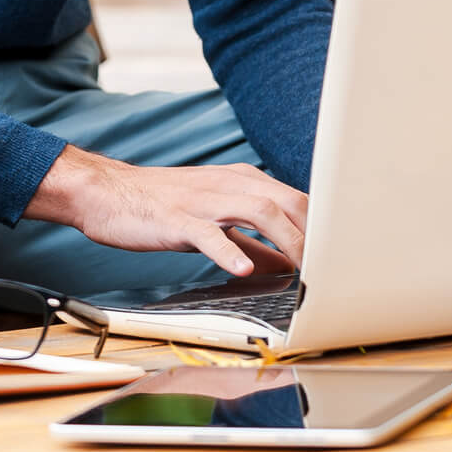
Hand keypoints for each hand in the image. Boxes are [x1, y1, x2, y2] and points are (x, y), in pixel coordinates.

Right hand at [24, 146, 307, 276]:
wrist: (108, 194)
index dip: (322, 226)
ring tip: (304, 270)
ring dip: (286, 241)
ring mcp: (204, 200)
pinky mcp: (177, 219)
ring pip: (258, 212)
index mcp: (241, 182)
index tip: (342, 254)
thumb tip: (287, 265)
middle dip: (315, 233)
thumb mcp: (214, 222)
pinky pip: (208, 233)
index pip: (296, 199)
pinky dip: (229, 250)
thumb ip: (252, 242)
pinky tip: (243, 268)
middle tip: (334, 267)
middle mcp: (229, 184)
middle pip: (286, 202)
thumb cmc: (162, 208)